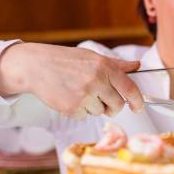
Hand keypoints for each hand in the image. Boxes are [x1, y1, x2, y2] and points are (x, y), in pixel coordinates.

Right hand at [0, 42, 143, 118]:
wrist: (35, 66)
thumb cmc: (66, 61)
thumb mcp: (93, 57)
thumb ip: (117, 65)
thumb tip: (137, 66)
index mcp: (105, 67)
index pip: (130, 88)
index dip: (138, 101)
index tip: (138, 107)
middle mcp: (96, 81)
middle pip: (117, 105)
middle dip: (113, 107)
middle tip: (103, 101)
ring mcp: (84, 95)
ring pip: (100, 112)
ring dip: (93, 107)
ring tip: (79, 92)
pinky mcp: (72, 108)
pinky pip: (84, 116)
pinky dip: (79, 110)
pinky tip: (69, 97)